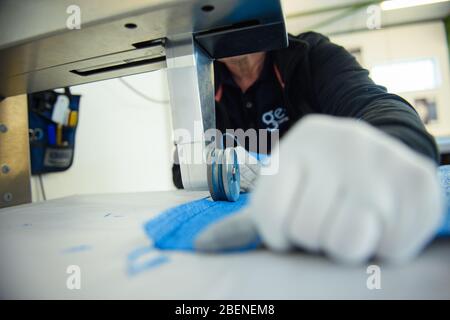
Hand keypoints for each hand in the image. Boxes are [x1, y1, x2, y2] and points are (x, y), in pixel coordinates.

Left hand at [196, 115, 443, 263]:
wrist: (387, 152)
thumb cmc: (325, 179)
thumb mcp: (288, 185)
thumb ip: (249, 218)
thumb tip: (201, 246)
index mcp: (299, 144)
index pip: (270, 216)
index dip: (279, 234)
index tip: (290, 226)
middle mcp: (340, 142)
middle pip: (308, 231)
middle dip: (316, 236)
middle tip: (329, 216)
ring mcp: (381, 160)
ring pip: (347, 242)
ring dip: (347, 243)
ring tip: (353, 219)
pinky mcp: (417, 182)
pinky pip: (390, 248)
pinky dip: (384, 246)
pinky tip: (383, 220)